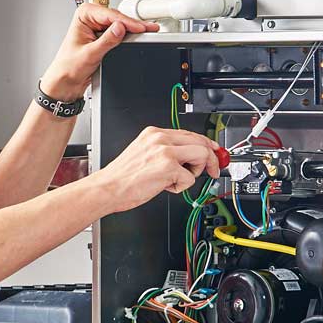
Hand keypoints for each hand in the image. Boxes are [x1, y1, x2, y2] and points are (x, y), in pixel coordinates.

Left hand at [40, 3, 156, 101]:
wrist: (65, 81)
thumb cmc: (68, 67)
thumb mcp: (90, 54)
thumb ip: (107, 41)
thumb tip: (120, 29)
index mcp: (83, 15)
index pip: (109, 15)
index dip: (127, 22)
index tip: (140, 28)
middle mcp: (90, 17)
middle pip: (117, 18)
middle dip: (133, 25)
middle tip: (150, 29)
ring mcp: (97, 26)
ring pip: (121, 24)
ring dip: (133, 30)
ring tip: (148, 32)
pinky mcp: (103, 35)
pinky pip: (120, 33)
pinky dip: (129, 36)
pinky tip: (138, 37)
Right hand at [95, 127, 222, 211]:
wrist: (108, 188)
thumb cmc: (122, 178)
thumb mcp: (144, 154)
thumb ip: (165, 151)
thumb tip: (189, 158)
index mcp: (154, 133)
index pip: (189, 134)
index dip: (205, 144)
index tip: (214, 152)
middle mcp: (160, 138)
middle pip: (200, 141)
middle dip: (212, 158)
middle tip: (214, 170)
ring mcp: (165, 151)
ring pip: (201, 155)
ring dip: (195, 172)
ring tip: (176, 179)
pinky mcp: (168, 167)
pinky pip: (189, 178)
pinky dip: (180, 187)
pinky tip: (164, 187)